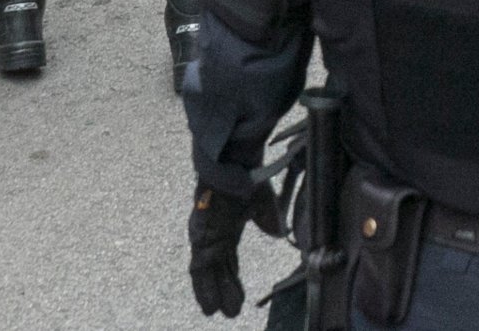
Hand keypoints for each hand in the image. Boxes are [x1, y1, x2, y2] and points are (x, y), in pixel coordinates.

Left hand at [187, 182, 282, 317]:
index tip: (238, 296)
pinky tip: (209, 305)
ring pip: (207, 274)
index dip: (232, 278)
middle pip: (218, 270)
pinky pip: (199, 270)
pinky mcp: (200, 239)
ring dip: (211, 293)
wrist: (233, 166)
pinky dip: (203, 288)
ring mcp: (205, 238)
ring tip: (215, 313)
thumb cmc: (247, 179)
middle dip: (224, 289)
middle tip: (230, 310)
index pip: (229, 261)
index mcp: (228, 229)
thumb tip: (279, 232)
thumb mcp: (263, 204)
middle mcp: (215, 237)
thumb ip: (269, 220)